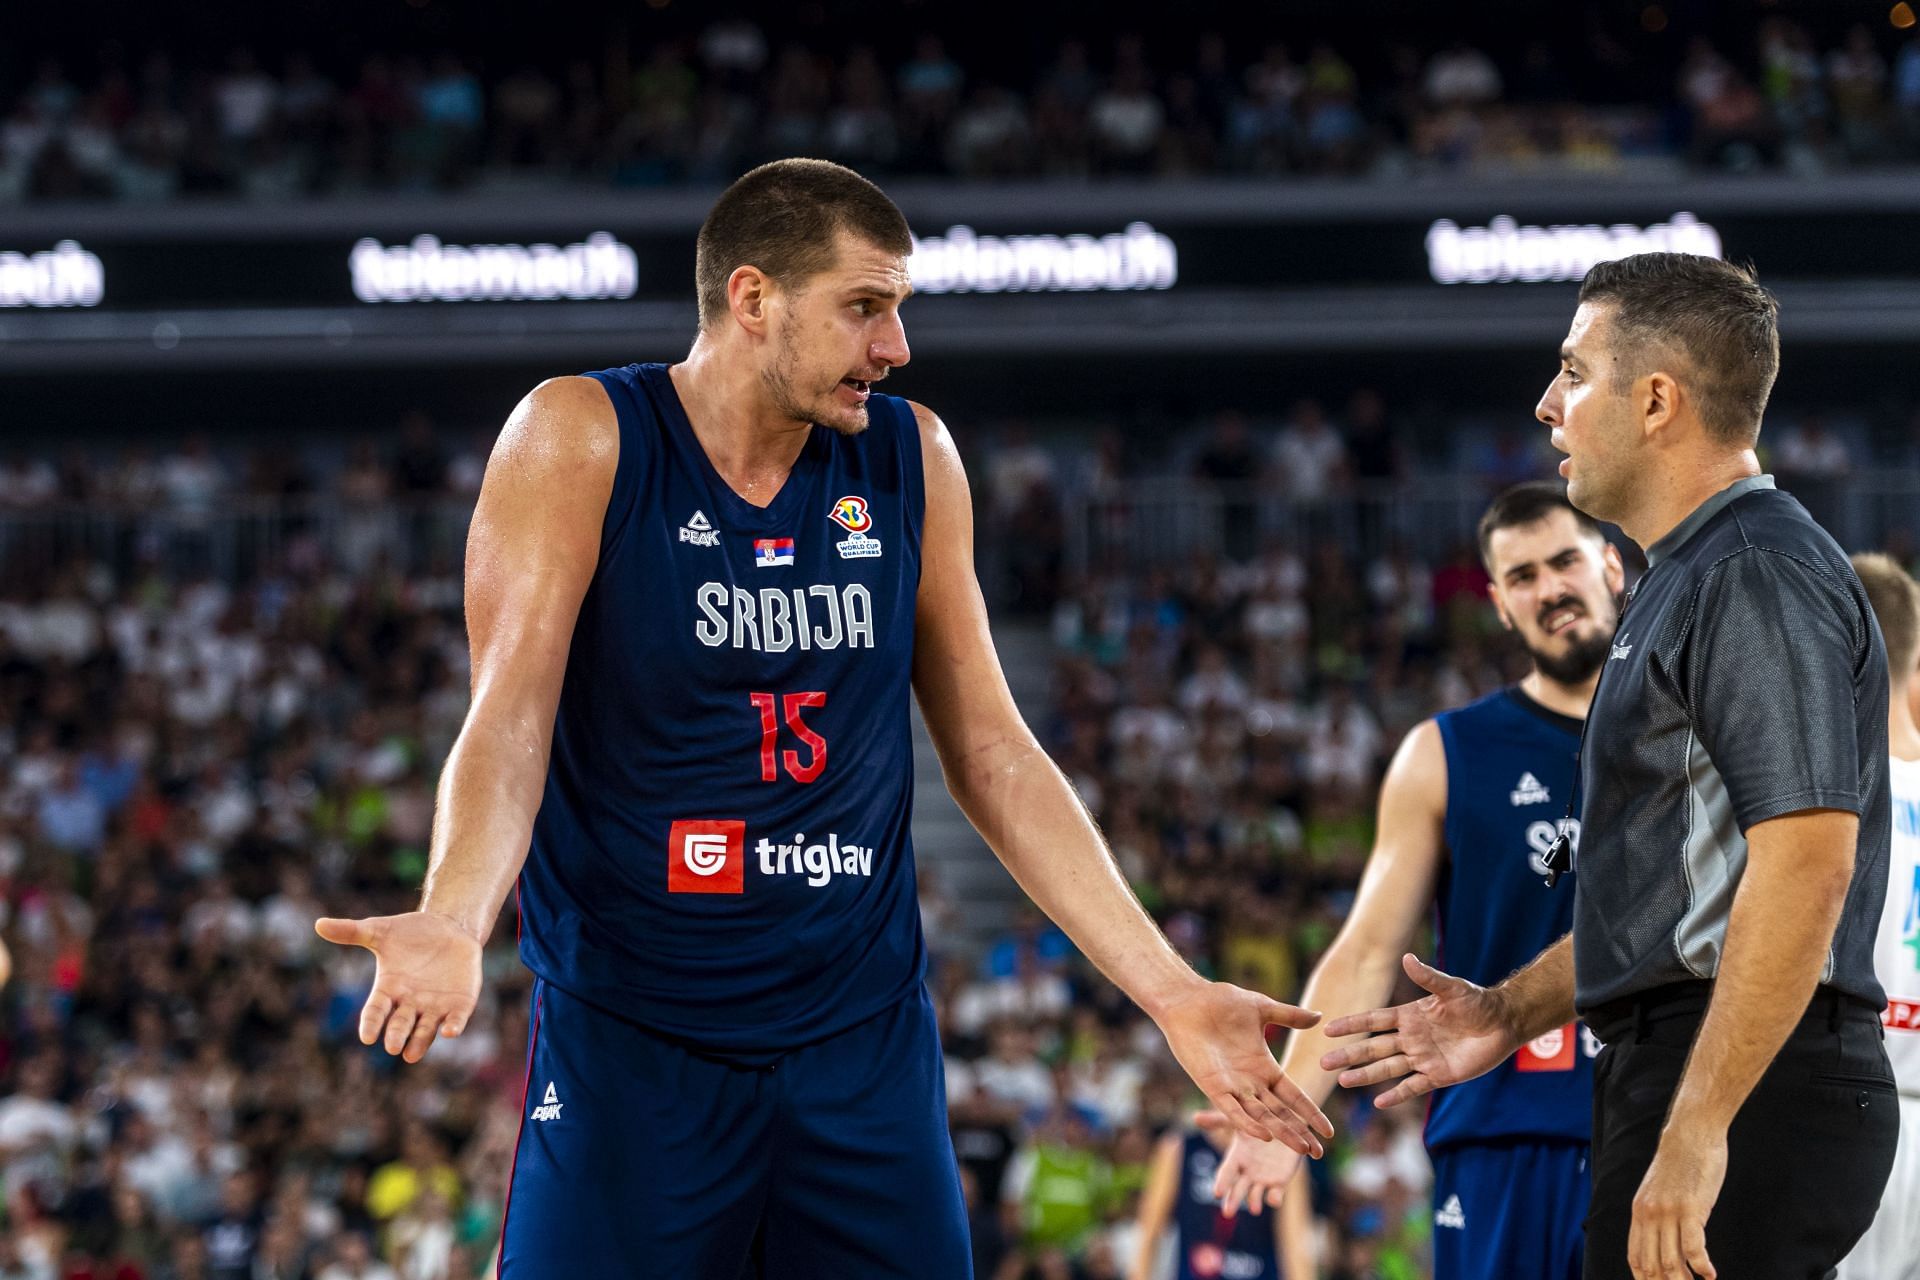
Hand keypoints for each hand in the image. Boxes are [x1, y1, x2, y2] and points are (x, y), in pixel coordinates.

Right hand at [314, 911, 483, 1062]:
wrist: (448, 926)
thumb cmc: (410, 932)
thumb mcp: (381, 930)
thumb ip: (352, 932)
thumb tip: (319, 924)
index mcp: (388, 990)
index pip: (376, 1011)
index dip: (371, 1024)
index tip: (367, 1037)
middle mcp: (410, 1003)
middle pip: (401, 1024)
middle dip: (397, 1035)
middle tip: (393, 1047)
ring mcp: (435, 1005)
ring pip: (426, 1029)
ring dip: (420, 1041)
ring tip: (411, 1054)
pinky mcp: (460, 1002)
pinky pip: (457, 1018)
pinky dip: (454, 1026)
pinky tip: (450, 1031)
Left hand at [1155, 981, 1333, 1151]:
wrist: (1188, 998)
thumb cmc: (1221, 1002)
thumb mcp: (1262, 1009)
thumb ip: (1290, 1016)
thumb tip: (1320, 1017)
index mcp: (1264, 1067)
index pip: (1293, 1096)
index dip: (1310, 1113)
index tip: (1329, 1131)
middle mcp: (1251, 1082)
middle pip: (1281, 1113)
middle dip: (1299, 1132)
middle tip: (1318, 1153)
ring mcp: (1233, 1086)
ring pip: (1261, 1116)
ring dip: (1280, 1133)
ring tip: (1300, 1150)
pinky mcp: (1212, 1086)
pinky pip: (1233, 1110)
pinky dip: (1248, 1123)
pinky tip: (1264, 1136)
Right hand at [1193, 1110, 1304, 1216]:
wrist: (1287, 1127)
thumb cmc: (1260, 1122)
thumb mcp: (1240, 1118)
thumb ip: (1219, 1120)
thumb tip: (1194, 1118)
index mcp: (1236, 1158)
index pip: (1226, 1173)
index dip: (1222, 1182)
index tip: (1216, 1193)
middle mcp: (1247, 1172)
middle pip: (1237, 1189)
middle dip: (1232, 1200)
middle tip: (1227, 1213)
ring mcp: (1263, 1178)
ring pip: (1255, 1194)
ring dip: (1254, 1201)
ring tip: (1254, 1209)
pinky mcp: (1280, 1181)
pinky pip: (1276, 1193)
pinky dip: (1275, 1198)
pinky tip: (1274, 1199)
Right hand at [1319, 954, 1518, 1106]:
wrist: (1502, 1023)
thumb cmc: (1476, 1001)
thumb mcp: (1451, 988)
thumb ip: (1428, 977)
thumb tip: (1406, 958)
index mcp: (1408, 1016)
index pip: (1374, 1021)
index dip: (1352, 1025)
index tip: (1328, 1029)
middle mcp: (1410, 1038)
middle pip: (1374, 1048)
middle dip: (1349, 1055)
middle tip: (1324, 1062)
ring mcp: (1422, 1058)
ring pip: (1387, 1068)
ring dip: (1365, 1075)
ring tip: (1342, 1081)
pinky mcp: (1437, 1075)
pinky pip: (1413, 1087)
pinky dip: (1396, 1095)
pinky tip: (1378, 1102)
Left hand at [1629, 1127, 1724, 1279]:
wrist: (1690, 1133)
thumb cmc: (1681, 1162)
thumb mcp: (1659, 1190)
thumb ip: (1658, 1213)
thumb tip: (1664, 1238)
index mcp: (1640, 1211)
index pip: (1635, 1257)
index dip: (1644, 1279)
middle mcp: (1649, 1214)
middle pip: (1652, 1264)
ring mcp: (1669, 1212)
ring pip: (1671, 1261)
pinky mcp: (1690, 1208)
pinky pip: (1693, 1248)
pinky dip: (1702, 1267)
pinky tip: (1710, 1275)